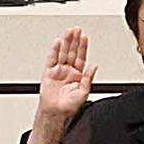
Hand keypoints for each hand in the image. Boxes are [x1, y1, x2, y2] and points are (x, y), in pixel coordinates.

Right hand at [32, 27, 93, 143]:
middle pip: (72, 52)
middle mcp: (68, 71)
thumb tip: (94, 66)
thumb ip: (88, 78)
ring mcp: (58, 71)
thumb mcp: (84, 93)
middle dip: (74, 41)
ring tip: (68, 32)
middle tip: (76, 30)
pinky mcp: (48, 73)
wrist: (55, 113)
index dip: (83, 47)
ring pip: (62, 53)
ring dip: (65, 43)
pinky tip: (57, 43)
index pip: (81, 57)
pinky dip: (54, 51)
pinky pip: (51, 59)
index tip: (84, 37)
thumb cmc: (69, 107)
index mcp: (78, 75)